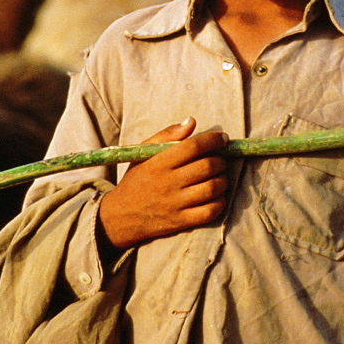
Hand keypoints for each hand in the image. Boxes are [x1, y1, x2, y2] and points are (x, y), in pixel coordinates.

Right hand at [98, 117, 228, 248]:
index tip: (223, 139)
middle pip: (207, 167)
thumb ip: (167, 135)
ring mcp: (175, 204)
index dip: (213, 140)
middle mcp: (168, 183)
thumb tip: (192, 121)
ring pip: (212, 188)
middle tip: (220, 159)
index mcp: (159, 163)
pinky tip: (217, 196)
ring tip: (220, 176)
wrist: (121, 216)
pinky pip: (210, 212)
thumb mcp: (143, 153)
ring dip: (223, 180)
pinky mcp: (180, 222)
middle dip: (221, 160)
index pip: (193, 146)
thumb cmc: (136, 180)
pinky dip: (220, 202)